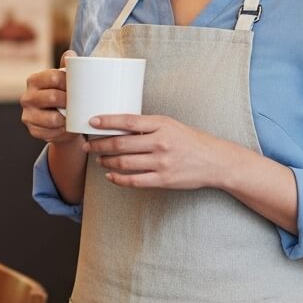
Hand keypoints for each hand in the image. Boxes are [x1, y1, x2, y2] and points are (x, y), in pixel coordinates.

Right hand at [19, 51, 77, 145]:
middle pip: (53, 97)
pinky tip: (67, 128)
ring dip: (66, 119)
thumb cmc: (64, 94)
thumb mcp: (66, 80)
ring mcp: (27, 115)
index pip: (53, 76)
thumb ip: (68, 66)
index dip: (69, 81)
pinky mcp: (32, 130)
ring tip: (75, 117)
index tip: (80, 86)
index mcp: (34, 80)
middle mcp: (27, 97)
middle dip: (69, 101)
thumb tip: (71, 55)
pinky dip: (62, 132)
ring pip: (52, 119)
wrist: (60, 119)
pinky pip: (50, 133)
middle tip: (80, 103)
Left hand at [82, 114, 244, 190]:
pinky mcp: (163, 180)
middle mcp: (161, 143)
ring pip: (124, 162)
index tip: (92, 121)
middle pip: (121, 144)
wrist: (215, 162)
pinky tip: (110, 175)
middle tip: (88, 145)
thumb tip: (120, 126)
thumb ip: (149, 126)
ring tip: (98, 159)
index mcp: (162, 125)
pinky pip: (133, 180)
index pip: (128, 121)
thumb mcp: (171, 125)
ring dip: (106, 161)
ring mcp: (161, 163)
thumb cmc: (191, 141)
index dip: (107, 121)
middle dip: (99, 145)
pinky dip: (117, 178)